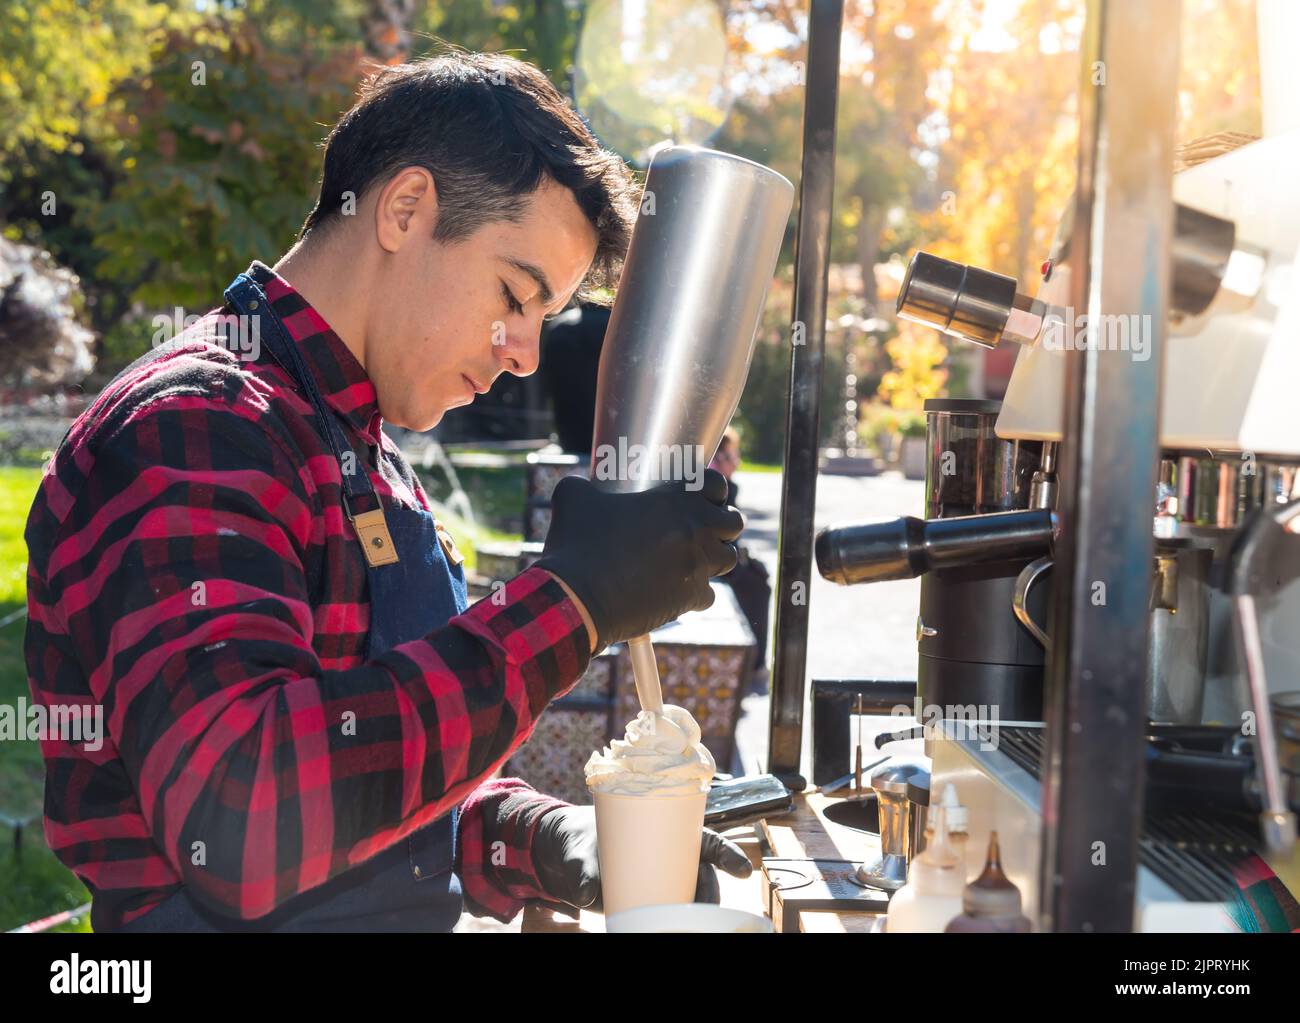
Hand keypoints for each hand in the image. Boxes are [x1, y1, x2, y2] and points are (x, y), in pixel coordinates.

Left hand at [531, 804, 752, 912]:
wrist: (567, 856)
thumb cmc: (581, 842)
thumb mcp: (581, 850)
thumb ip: (583, 870)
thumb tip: (586, 894)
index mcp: (663, 832)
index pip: (704, 840)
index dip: (727, 853)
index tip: (743, 870)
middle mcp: (668, 858)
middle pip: (702, 874)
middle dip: (710, 891)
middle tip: (705, 906)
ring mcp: (659, 882)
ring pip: (689, 897)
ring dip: (695, 913)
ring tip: (691, 925)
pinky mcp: (646, 902)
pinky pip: (668, 915)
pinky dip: (674, 925)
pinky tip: (675, 932)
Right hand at [534, 468, 743, 650]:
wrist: (577, 598)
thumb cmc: (576, 545)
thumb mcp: (573, 496)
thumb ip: (586, 485)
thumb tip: (582, 486)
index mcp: (674, 499)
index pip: (717, 484)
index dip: (711, 490)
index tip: (702, 497)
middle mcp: (694, 530)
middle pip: (733, 522)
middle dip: (721, 524)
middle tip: (701, 529)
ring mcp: (697, 566)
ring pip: (729, 558)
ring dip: (714, 557)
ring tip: (692, 558)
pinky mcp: (691, 598)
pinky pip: (709, 594)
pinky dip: (696, 592)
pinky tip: (676, 590)